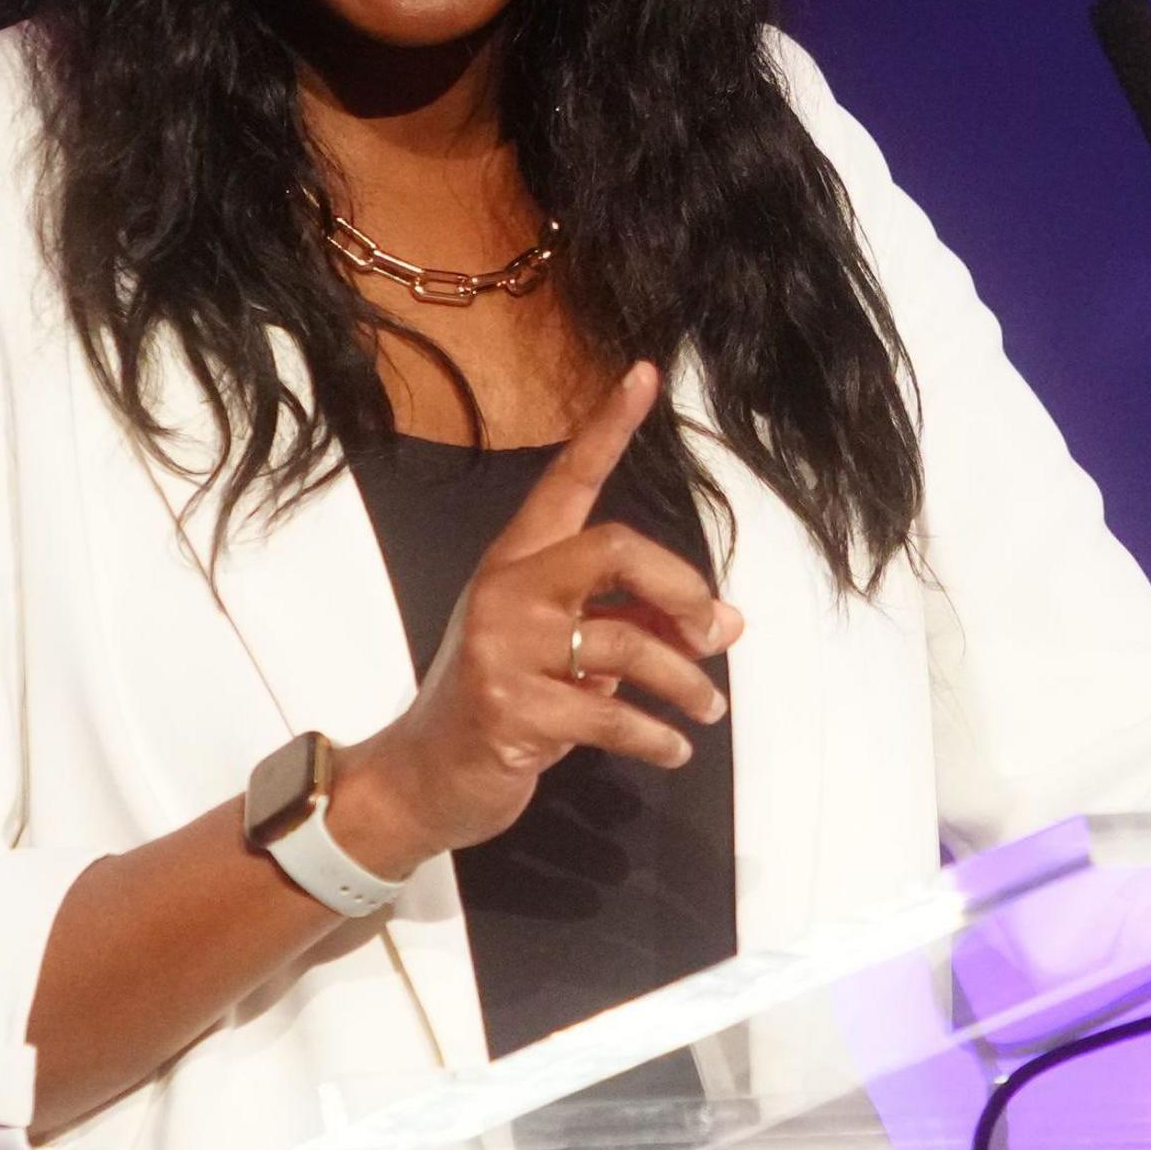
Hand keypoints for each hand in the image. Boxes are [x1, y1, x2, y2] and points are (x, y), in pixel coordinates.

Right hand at [326, 362, 743, 878]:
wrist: (423, 775)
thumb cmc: (505, 699)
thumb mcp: (570, 652)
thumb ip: (641, 625)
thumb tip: (727, 623)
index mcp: (519, 559)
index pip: (569, 478)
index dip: (609, 426)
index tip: (646, 373)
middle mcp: (507, 589)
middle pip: (616, 549)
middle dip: (683, 592)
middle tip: (712, 637)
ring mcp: (502, 646)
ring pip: (626, 644)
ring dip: (685, 683)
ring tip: (707, 709)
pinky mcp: (508, 708)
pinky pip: (609, 716)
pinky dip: (656, 737)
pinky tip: (673, 751)